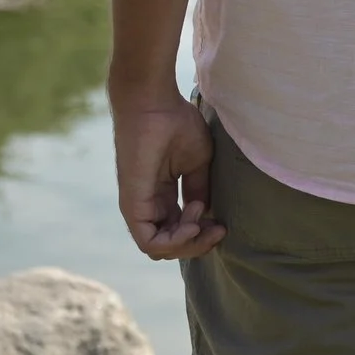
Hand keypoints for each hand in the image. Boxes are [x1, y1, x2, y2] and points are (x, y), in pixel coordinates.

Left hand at [112, 91, 225, 259]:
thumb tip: (206, 214)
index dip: (203, 235)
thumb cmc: (175, 123)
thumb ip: (199, 189)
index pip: (179, 231)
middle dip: (198, 244)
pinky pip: (149, 242)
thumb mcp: (197, 162)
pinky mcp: (132, 206)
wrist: (154, 104)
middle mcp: (148, 205)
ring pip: (160, 250)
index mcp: (162, 195)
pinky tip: (191, 224)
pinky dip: (174, 242)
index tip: (222, 224)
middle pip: (171, 246)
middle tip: (218, 229)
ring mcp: (138, 208)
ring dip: (187, 243)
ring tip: (200, 220)